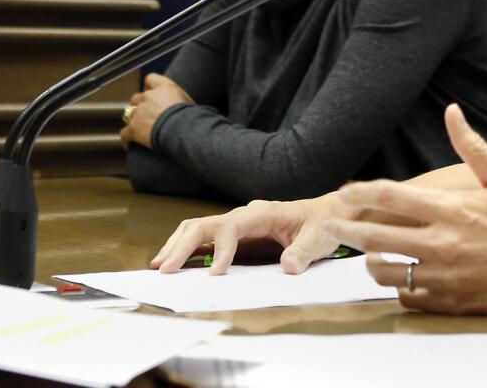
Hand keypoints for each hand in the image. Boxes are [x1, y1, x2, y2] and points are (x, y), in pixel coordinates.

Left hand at [120, 73, 193, 149]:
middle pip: (137, 98)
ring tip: (140, 132)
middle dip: (140, 106)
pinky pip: (125, 134)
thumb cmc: (192, 117)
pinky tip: (130, 144)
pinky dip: (127, 139)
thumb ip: (177, 99)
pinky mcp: (133, 128)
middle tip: (148, 116)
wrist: (184, 131)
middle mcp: (148, 96)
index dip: (149, 86)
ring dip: (134, 122)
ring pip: (129, 115)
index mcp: (164, 87)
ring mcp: (139, 112)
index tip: (151, 93)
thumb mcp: (188, 101)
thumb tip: (179, 104)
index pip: (150, 79)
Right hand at [151, 192, 346, 275]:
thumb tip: (289, 266)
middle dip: (183, 245)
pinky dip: (186, 246)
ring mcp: (238, 223)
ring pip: (199, 227)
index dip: (222, 248)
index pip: (233, 226)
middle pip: (206, 224)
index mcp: (264, 213)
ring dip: (178, 244)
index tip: (216, 273)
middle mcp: (246, 214)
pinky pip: (205, 236)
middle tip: (165, 269)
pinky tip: (172, 261)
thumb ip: (305, 251)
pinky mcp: (236, 233)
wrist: (327, 214)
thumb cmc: (323, 224)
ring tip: (159, 265)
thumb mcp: (320, 238)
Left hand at [327, 104, 486, 315]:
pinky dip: (401, 288)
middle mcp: (442, 244)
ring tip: (371, 255)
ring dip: (372, 262)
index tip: (345, 191)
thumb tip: (452, 111)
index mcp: (452, 209)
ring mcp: (444, 278)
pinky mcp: (451, 303)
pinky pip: (409, 298)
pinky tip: (405, 277)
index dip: (361, 193)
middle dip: (347, 232)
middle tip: (331, 227)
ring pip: (386, 273)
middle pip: (375, 239)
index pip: (391, 197)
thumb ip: (472, 146)